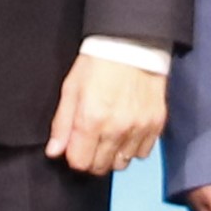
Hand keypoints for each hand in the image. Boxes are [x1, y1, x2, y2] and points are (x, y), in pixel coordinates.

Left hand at [46, 49, 169, 178]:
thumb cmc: (98, 63)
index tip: (76, 145)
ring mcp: (139, 128)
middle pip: (101, 166)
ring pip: (122, 163)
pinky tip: (127, 131)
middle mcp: (116, 128)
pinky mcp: (156, 124)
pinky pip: (143, 152)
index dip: (75, 155)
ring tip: (110, 135)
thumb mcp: (71, 88)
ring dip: (113, 154)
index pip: (80, 162)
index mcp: (91, 119)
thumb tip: (54, 152)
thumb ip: (62, 123)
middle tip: (92, 140)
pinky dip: (133, 147)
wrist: (132, 44)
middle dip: (92, 158)